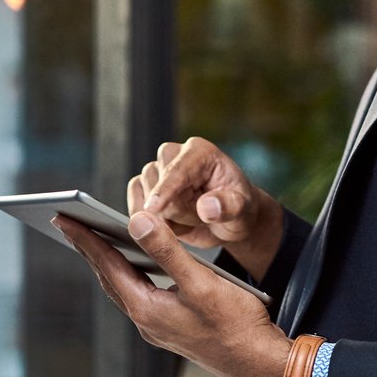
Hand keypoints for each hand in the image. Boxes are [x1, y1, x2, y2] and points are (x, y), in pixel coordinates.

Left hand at [52, 211, 289, 376]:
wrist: (259, 364)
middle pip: (109, 278)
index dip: (85, 238)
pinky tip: (139, 264)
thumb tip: (136, 220)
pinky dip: (133, 275)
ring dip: (110, 262)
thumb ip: (168, 250)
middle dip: (90, 249)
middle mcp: (146, 320)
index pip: (107, 266)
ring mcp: (159, 328)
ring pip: (125, 288)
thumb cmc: (236, 323)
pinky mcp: (174, 329)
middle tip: (69, 222)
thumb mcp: (201, 281)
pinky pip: (141, 296)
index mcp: (147, 309)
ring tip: (97, 239)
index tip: (63, 217)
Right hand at [129, 137, 284, 282]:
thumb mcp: (243, 211)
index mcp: (200, 152)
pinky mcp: (144, 186)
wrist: (228, 222)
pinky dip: (150, 222)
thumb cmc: (238, 211)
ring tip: (192, 219)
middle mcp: (175, 154)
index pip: (177, 171)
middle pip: (157, 187)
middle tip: (203, 217)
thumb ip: (228, 207)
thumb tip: (207, 207)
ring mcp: (157, 170)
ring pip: (144, 199)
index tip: (154, 208)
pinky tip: (173, 225)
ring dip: (167, 219)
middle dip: (177, 211)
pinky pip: (134, 205)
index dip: (165, 190)